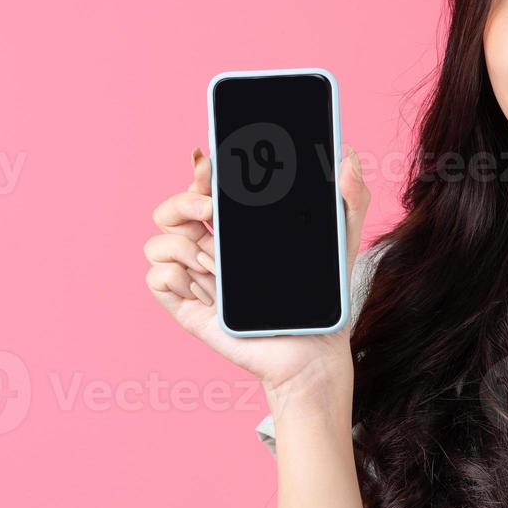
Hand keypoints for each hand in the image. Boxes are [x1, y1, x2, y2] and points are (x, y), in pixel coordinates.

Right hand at [143, 143, 371, 401]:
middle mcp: (212, 249)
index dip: (199, 173)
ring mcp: (197, 278)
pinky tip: (209, 291)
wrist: (313, 351)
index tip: (210, 165)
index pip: (204, 190)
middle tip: (212, 210)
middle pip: (171, 209)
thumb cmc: (323, 299)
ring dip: (185, 245)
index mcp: (239, 230)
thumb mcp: (343, 242)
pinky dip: (176, 276)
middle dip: (184, 200)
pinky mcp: (188, 308)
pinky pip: (157, 277)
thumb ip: (351, 198)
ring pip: (159, 240)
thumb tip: (350, 157)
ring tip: (219, 265)